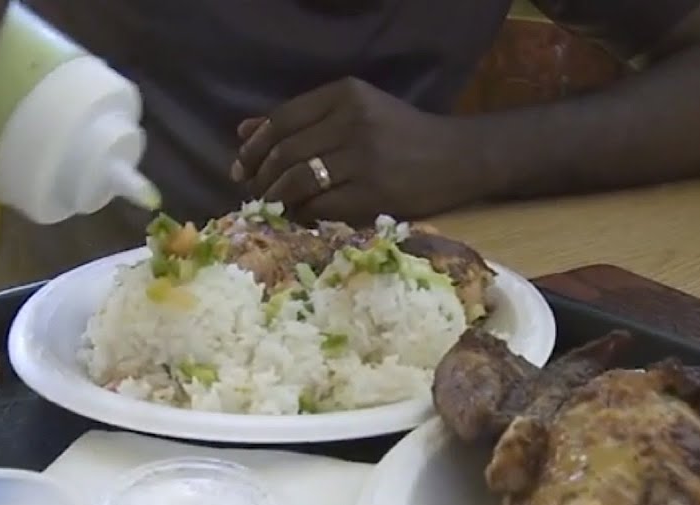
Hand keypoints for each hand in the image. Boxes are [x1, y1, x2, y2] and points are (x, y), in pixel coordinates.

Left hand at [231, 77, 480, 224]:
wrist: (457, 157)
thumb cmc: (403, 135)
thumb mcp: (355, 112)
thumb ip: (302, 119)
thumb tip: (244, 132)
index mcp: (345, 94)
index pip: (282, 119)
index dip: (255, 147)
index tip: (242, 166)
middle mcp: (352, 120)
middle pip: (287, 152)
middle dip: (262, 176)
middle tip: (256, 192)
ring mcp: (364, 157)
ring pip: (299, 180)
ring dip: (279, 197)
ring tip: (275, 205)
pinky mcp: (374, 191)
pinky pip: (322, 205)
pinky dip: (304, 213)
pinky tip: (302, 216)